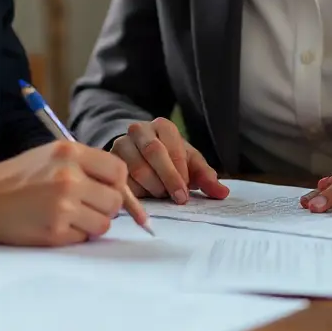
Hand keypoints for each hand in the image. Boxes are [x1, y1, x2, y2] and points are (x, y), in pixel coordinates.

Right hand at [0, 140, 128, 245]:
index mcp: (70, 152)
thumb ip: (86, 165)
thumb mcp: (52, 155)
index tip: (107, 189)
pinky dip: (74, 235)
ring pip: (104, 223)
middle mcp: (69, 177)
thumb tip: (122, 189)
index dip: (117, 183)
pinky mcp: (55, 232)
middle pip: (115, 201)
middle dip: (106, 206)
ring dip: (91, 223)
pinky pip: (84, 238)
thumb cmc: (18, 176)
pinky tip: (55, 224)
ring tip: (69, 215)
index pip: (118, 170)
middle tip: (86, 205)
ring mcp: (63, 206)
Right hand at [111, 118, 228, 203]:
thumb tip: (222, 193)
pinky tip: (142, 204)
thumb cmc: (170, 160)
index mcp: (162, 126)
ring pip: (135, 167)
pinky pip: (120, 180)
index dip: (180, 171)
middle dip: (168, 178)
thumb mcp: (190, 164)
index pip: (172, 146)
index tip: (185, 192)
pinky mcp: (109, 162)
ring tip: (160, 194)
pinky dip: (133, 195)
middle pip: (153, 152)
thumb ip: (206, 177)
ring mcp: (121, 144)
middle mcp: (139, 130)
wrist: (139, 155)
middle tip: (178, 198)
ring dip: (151, 186)